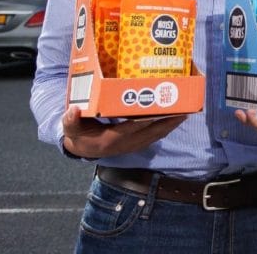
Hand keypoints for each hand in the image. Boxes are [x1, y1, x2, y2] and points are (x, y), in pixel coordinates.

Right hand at [61, 105, 186, 158]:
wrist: (83, 148)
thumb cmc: (79, 134)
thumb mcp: (71, 128)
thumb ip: (70, 121)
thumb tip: (72, 110)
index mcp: (110, 139)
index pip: (130, 129)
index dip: (144, 121)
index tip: (158, 111)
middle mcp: (125, 144)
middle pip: (150, 132)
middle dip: (167, 121)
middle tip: (183, 109)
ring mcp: (133, 145)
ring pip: (156, 135)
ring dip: (171, 125)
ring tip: (185, 111)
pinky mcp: (138, 144)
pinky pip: (155, 136)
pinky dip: (166, 128)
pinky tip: (176, 118)